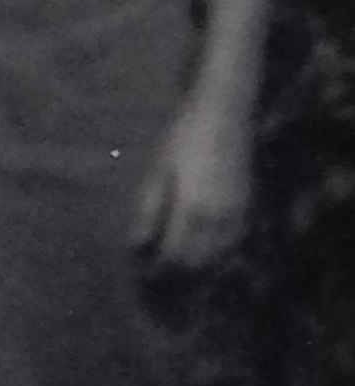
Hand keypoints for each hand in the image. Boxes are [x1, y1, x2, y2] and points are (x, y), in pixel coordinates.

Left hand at [129, 92, 253, 271]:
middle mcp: (219, 219)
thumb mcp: (158, 171)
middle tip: (158, 273)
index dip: (158, 269)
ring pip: (221, 258)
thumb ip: (149, 210)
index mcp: (192, 210)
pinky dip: (221, 253)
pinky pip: (236, 243)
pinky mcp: (249, 206)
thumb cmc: (183, 137)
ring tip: (179, 267)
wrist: (225, 112)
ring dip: (200, 267)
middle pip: (199, 263)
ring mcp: (239, 213)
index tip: (143, 272)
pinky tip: (205, 251)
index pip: (175, 256)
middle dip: (178, 273)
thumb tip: (137, 244)